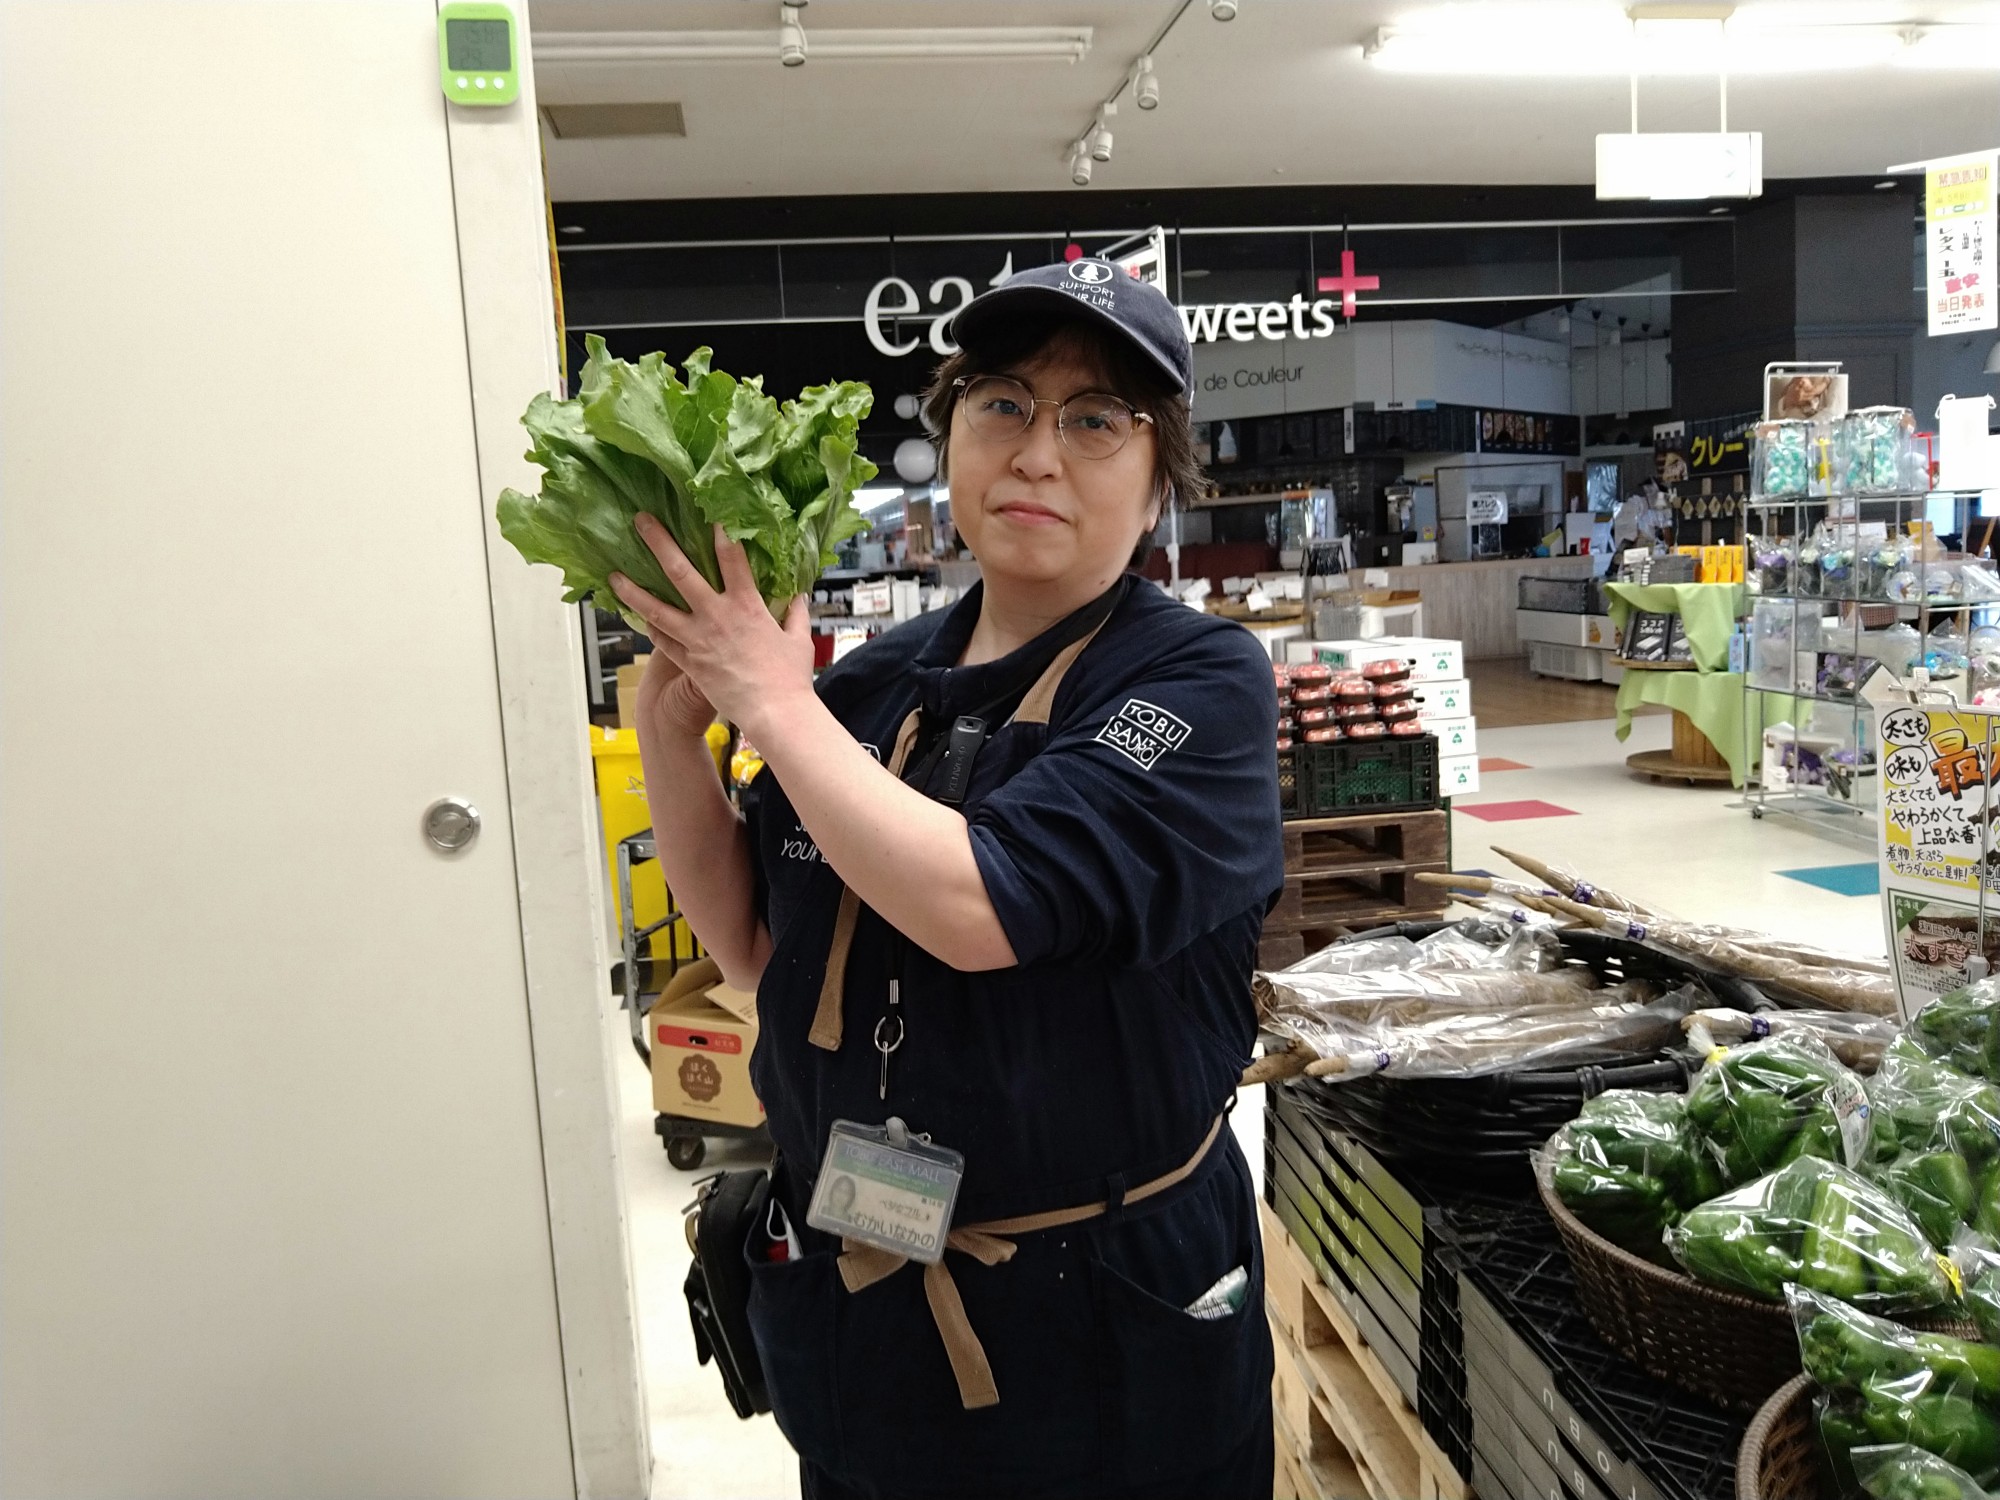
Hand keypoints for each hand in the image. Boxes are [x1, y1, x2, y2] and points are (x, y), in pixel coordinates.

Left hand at [610, 518, 815, 742]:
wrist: (773, 713)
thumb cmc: (789, 678)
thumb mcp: (798, 639)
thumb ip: (795, 613)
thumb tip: (797, 596)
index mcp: (747, 604)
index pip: (731, 557)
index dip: (719, 531)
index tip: (707, 511)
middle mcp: (716, 616)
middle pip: (680, 572)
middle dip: (659, 543)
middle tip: (641, 522)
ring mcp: (697, 639)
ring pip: (656, 608)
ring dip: (632, 590)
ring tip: (614, 575)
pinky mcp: (688, 662)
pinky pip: (662, 641)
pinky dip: (649, 628)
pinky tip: (637, 617)